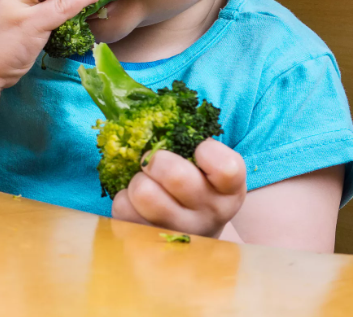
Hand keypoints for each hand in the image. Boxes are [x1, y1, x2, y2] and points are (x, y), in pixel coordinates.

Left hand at [111, 139, 246, 237]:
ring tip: (144, 184)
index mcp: (229, 190)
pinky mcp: (149, 241)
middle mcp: (210, 214)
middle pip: (175, 175)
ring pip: (144, 192)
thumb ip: (188, 142)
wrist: (191, 235)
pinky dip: (123, 199)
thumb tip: (143, 111)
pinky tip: (136, 204)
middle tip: (153, 162)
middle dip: (155, 160)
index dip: (206, 151)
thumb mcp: (205, 168)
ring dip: (137, 181)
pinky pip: (124, 209)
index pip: (226, 167)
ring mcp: (180, 232)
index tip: (198, 150)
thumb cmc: (194, 187)